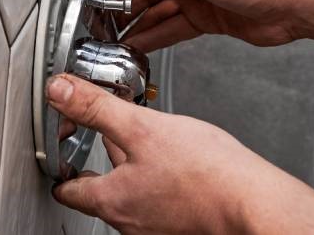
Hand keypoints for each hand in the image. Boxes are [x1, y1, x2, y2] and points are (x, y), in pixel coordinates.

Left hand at [48, 74, 313, 234]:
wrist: (255, 203)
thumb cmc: (208, 175)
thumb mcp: (142, 128)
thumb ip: (96, 109)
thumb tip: (59, 91)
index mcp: (111, 201)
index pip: (67, 189)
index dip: (62, 161)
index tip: (64, 140)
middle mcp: (130, 221)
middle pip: (101, 186)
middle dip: (104, 154)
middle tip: (109, 127)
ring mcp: (157, 226)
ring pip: (133, 188)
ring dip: (135, 162)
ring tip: (150, 137)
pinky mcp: (182, 222)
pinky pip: (160, 195)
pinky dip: (161, 175)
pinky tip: (179, 158)